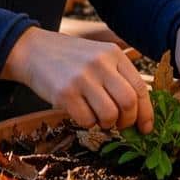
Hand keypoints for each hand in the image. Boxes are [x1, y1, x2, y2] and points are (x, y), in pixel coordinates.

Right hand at [0, 27, 152, 132]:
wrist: (33, 51)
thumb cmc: (71, 59)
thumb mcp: (99, 55)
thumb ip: (119, 75)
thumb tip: (140, 111)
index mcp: (113, 54)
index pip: (140, 87)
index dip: (146, 112)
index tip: (146, 128)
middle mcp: (100, 64)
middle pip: (128, 103)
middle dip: (128, 121)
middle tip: (121, 125)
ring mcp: (82, 78)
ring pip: (109, 115)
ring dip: (107, 124)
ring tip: (99, 118)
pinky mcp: (64, 93)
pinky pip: (86, 120)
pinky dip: (88, 123)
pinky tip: (81, 113)